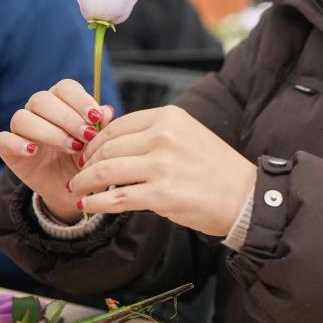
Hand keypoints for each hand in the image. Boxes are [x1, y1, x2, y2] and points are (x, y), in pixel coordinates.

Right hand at [0, 80, 115, 223]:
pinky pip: (3, 139)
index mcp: (61, 100)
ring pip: (22, 117)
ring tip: (72, 148)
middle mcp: (38, 109)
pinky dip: (17, 143)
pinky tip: (33, 151)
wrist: (71, 186)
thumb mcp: (98, 144)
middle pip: (42, 99)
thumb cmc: (85, 157)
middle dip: (67, 118)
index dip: (79, 99)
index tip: (96, 117)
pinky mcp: (7, 148)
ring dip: (49, 132)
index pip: (65, 88)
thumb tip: (106, 110)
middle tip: (87, 136)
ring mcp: (21, 128)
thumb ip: (103, 127)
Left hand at [63, 105, 255, 236]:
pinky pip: (116, 198)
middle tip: (78, 173)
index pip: (117, 125)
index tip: (87, 154)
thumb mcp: (187, 135)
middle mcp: (163, 136)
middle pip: (108, 147)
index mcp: (169, 117)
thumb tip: (114, 141)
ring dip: (85, 181)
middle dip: (86, 162)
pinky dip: (96, 202)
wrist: (244, 196)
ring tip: (77, 189)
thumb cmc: (215, 169)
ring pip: (106, 171)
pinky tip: (88, 205)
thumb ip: (154, 134)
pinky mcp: (161, 194)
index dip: (95, 141)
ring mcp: (162, 165)